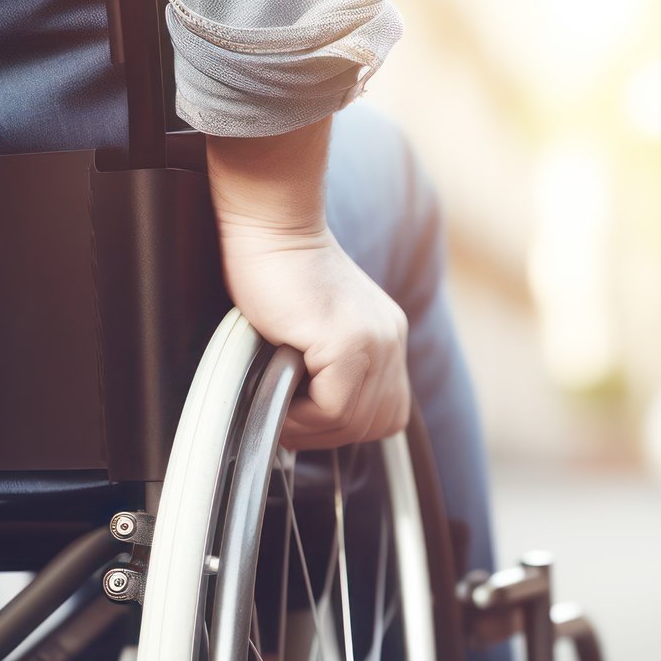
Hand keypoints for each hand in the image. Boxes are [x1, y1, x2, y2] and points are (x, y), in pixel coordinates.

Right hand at [220, 219, 411, 449]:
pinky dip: (301, 413)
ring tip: (276, 403)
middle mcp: (391, 341)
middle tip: (281, 416)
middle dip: (323, 434)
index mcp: (389, 339)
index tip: (300, 415)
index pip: (387, 415)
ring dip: (307, 425)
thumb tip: (313, 426)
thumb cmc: (274, 274)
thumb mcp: (314, 331)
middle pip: (373, 425)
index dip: (342, 428)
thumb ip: (329, 371)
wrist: (269, 227)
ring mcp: (375, 342)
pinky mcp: (348, 343)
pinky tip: (277, 390)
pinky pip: (333, 408)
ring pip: (352, 422)